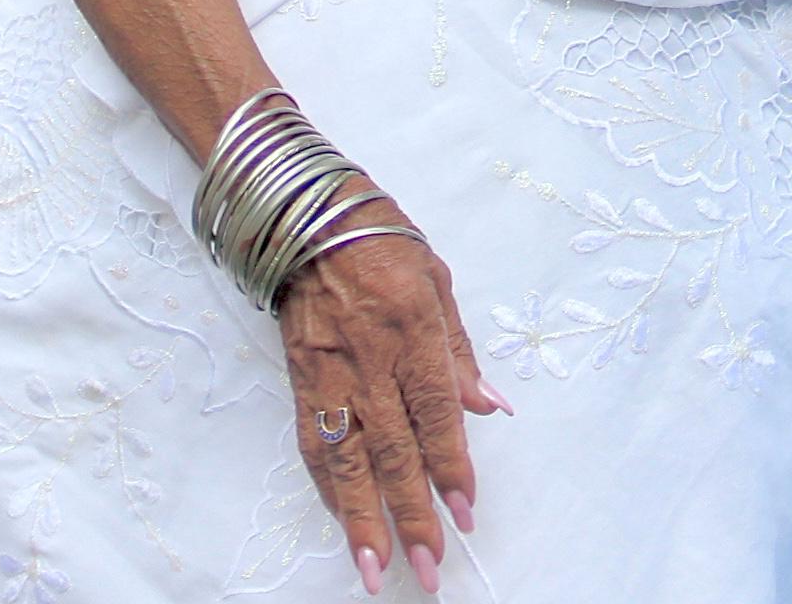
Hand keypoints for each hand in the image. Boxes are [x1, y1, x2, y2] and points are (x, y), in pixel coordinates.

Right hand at [278, 188, 507, 596]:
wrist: (310, 223)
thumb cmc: (384, 243)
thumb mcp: (437, 282)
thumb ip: (459, 352)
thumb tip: (491, 407)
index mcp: (412, 330)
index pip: (436, 413)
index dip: (450, 466)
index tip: (465, 512)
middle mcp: (370, 361)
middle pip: (393, 450)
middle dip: (411, 514)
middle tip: (427, 566)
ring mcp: (330, 377)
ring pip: (347, 463)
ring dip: (362, 522)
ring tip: (377, 570)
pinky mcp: (300, 384)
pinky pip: (314, 448)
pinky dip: (330, 491)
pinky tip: (344, 524)